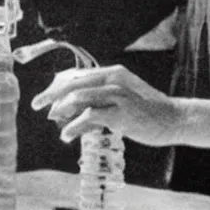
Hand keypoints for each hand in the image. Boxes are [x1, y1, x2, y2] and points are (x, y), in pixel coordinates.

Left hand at [31, 64, 182, 146]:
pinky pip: (89, 116)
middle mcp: (114, 79)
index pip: (77, 74)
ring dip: (61, 109)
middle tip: (37, 106)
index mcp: (113, 73)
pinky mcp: (121, 113)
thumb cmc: (146, 112)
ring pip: (78, 97)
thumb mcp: (120, 102)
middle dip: (51, 94)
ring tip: (53, 121)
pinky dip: (73, 126)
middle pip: (73, 82)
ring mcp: (118, 95)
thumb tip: (71, 113)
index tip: (44, 97)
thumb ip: (97, 104)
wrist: (173, 119)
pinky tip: (67, 135)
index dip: (57, 85)